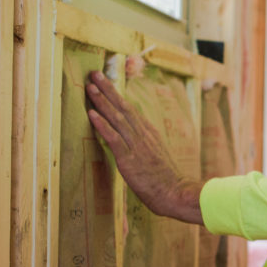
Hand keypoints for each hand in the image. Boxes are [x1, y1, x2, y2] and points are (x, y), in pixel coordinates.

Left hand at [85, 70, 203, 223]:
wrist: (175, 193)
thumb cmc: (166, 180)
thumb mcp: (156, 157)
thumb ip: (145, 146)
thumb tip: (134, 141)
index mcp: (149, 134)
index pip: (131, 110)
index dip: (117, 95)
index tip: (106, 82)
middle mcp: (143, 135)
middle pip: (123, 108)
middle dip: (108, 90)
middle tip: (94, 74)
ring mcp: (137, 146)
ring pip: (117, 119)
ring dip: (103, 102)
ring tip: (90, 87)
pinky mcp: (130, 159)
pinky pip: (114, 138)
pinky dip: (103, 125)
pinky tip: (92, 114)